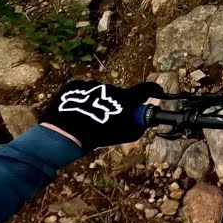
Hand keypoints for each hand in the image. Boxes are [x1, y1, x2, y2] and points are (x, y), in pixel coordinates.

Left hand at [39, 81, 163, 150]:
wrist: (63, 133)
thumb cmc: (96, 137)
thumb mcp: (122, 136)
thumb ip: (138, 127)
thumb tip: (144, 121)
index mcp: (124, 99)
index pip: (145, 90)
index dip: (154, 91)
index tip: (158, 92)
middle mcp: (110, 88)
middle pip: (119, 94)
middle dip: (118, 104)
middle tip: (111, 117)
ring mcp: (91, 85)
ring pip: (100, 92)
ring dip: (98, 101)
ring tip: (89, 117)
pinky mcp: (75, 85)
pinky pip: (83, 90)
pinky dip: (83, 99)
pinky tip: (78, 112)